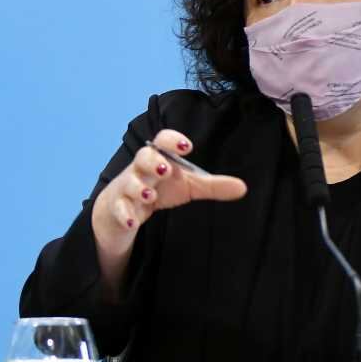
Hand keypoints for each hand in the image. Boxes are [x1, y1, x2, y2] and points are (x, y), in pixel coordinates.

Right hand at [92, 128, 247, 245]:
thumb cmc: (158, 189)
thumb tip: (243, 188)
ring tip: (149, 197)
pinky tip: (133, 222)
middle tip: (165, 169)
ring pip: (128, 183)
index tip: (187, 146)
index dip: (173, 140)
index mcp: (160, 159)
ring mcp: (126, 188)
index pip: (162, 141)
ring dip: (138, 189)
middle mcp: (141, 170)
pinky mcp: (117, 208)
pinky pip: (118, 209)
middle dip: (153, 161)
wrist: (120, 208)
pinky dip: (125, 215)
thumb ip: (213, 186)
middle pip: (142, 157)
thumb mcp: (187, 187)